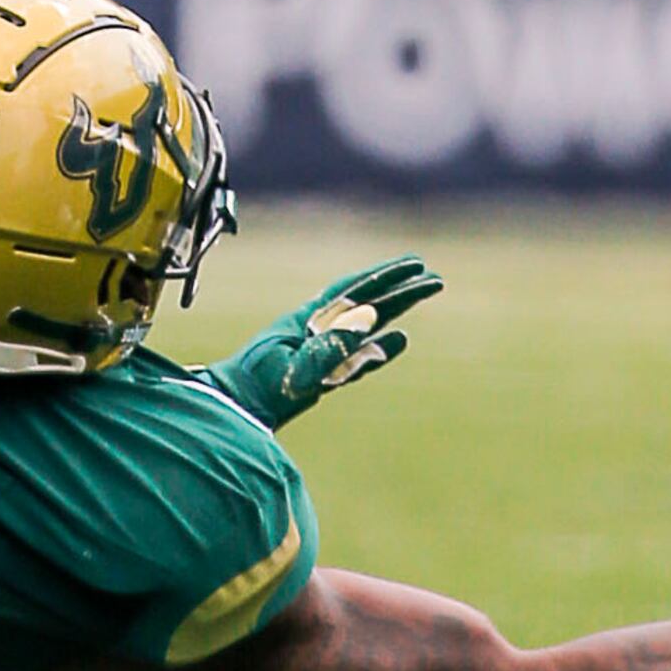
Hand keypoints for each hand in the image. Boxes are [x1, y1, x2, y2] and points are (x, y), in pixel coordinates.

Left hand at [200, 256, 441, 428]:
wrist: (236, 405)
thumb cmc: (255, 382)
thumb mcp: (290, 366)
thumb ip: (325, 351)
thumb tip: (360, 330)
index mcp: (311, 317)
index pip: (357, 289)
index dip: (387, 275)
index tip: (415, 264)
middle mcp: (321, 328)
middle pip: (370, 301)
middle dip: (401, 287)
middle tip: (433, 277)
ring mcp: (325, 349)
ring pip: (371, 324)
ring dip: (398, 309)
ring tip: (423, 293)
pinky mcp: (327, 373)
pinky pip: (363, 357)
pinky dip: (383, 348)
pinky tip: (401, 340)